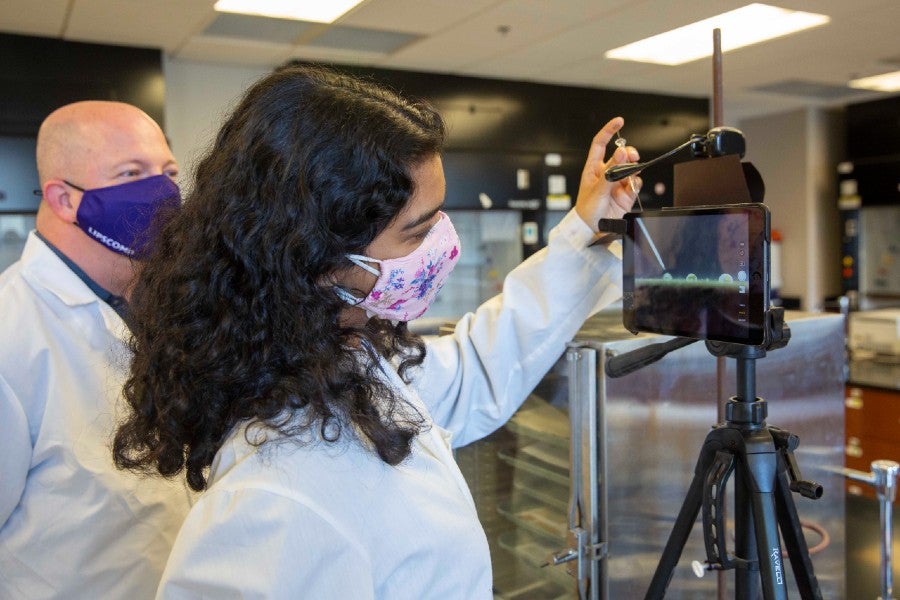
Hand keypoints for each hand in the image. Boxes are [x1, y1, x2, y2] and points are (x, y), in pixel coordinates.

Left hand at [574, 117, 640, 232]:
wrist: (592, 229)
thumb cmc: (586, 210)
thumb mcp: (597, 190)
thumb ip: (611, 172)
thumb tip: (620, 153)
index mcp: (593, 168)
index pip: (600, 144)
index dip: (609, 131)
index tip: (619, 121)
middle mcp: (606, 173)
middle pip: (621, 154)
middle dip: (628, 153)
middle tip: (631, 156)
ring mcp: (617, 183)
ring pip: (630, 167)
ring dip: (633, 168)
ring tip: (630, 175)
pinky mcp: (626, 193)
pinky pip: (635, 181)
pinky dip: (636, 182)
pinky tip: (631, 187)